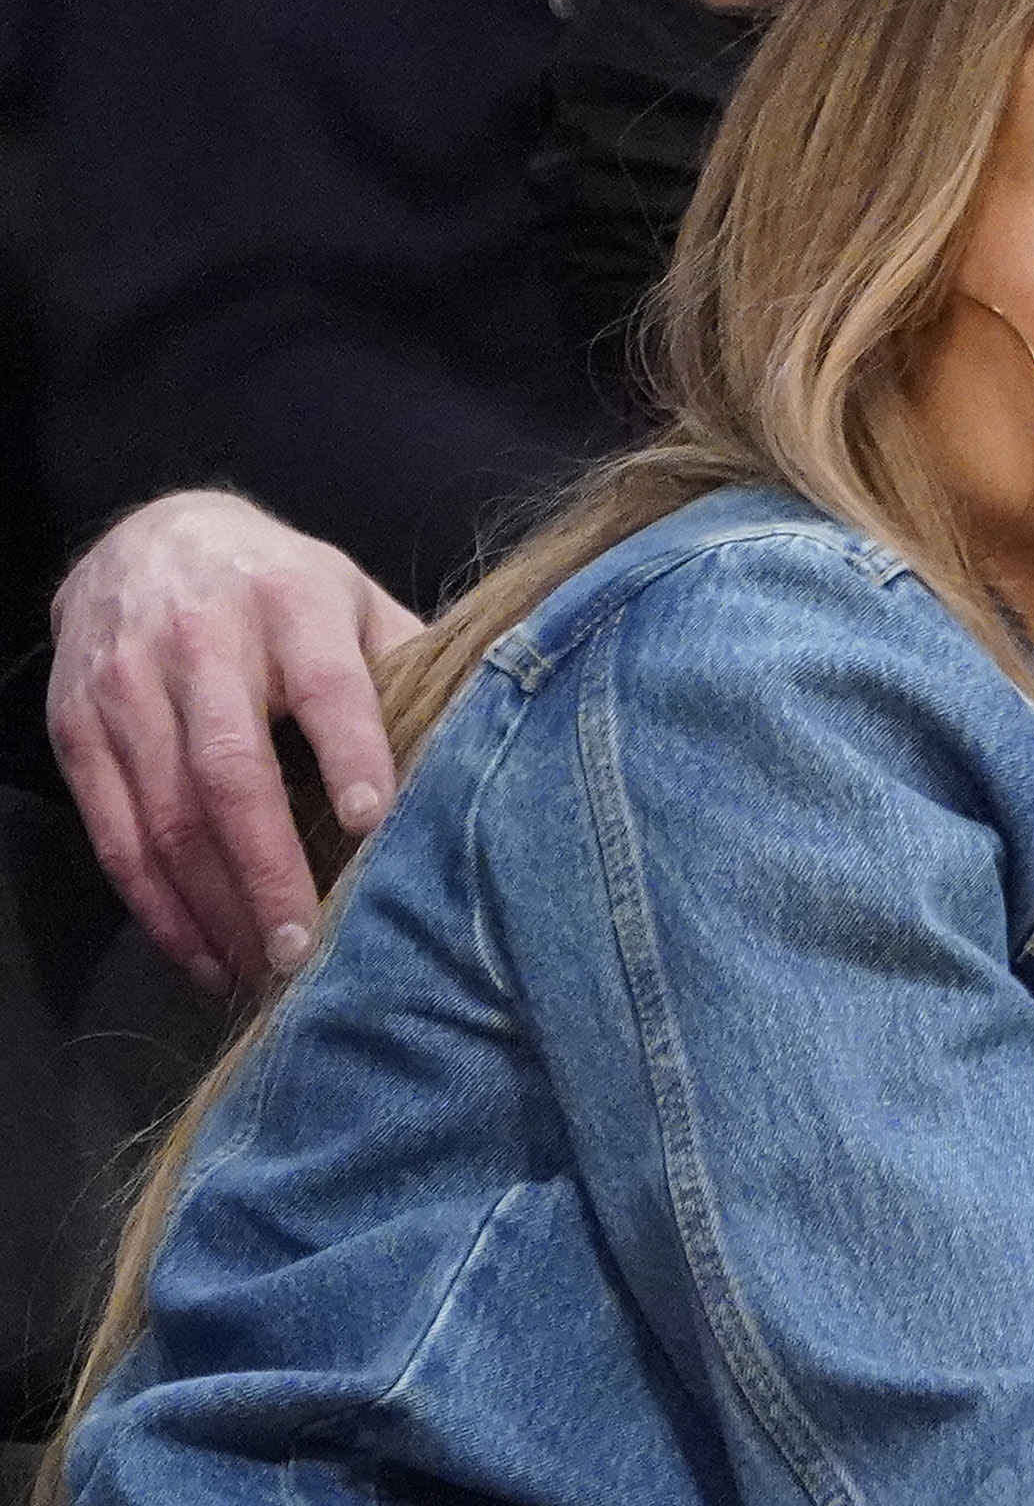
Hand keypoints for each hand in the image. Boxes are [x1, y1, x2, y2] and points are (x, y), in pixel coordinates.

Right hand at [49, 493, 413, 988]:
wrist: (147, 534)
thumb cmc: (276, 588)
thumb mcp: (349, 597)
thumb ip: (406, 665)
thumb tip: (484, 749)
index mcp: (288, 602)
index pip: (324, 684)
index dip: (350, 752)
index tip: (372, 822)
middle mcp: (198, 637)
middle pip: (231, 770)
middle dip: (269, 871)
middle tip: (304, 950)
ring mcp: (126, 684)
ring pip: (166, 815)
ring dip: (215, 906)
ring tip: (262, 970)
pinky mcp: (77, 727)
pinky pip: (114, 834)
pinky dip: (158, 908)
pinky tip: (203, 954)